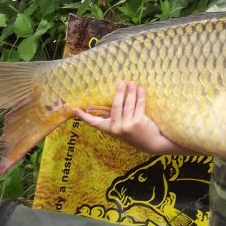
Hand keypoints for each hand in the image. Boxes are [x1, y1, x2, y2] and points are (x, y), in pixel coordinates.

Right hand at [72, 80, 191, 154]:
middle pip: (116, 105)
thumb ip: (116, 119)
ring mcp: (127, 125)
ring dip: (131, 91)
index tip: (73, 109)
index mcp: (110, 130)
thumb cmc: (136, 134)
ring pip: (129, 103)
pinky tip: (141, 90)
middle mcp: (117, 128)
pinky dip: (140, 95)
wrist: (152, 144)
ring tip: (132, 82)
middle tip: (121, 81)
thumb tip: (112, 101)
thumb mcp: (122, 129)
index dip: (84, 116)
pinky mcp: (138, 122)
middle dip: (119, 92)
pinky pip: (139, 104)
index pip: (94, 122)